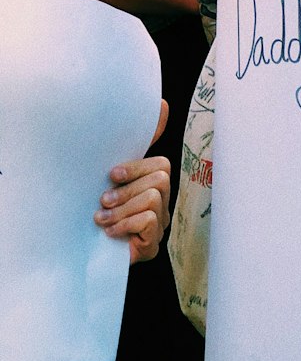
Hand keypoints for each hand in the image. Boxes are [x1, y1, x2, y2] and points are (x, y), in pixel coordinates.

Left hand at [95, 99, 170, 263]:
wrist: (79, 254)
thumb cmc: (95, 209)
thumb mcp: (107, 177)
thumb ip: (131, 144)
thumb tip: (161, 105)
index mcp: (149, 182)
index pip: (159, 163)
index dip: (136, 166)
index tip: (111, 175)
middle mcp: (160, 200)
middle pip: (160, 177)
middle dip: (127, 189)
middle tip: (103, 201)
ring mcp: (160, 223)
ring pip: (154, 198)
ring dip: (122, 209)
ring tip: (101, 220)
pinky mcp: (153, 244)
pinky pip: (150, 220)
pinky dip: (126, 223)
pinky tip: (110, 232)